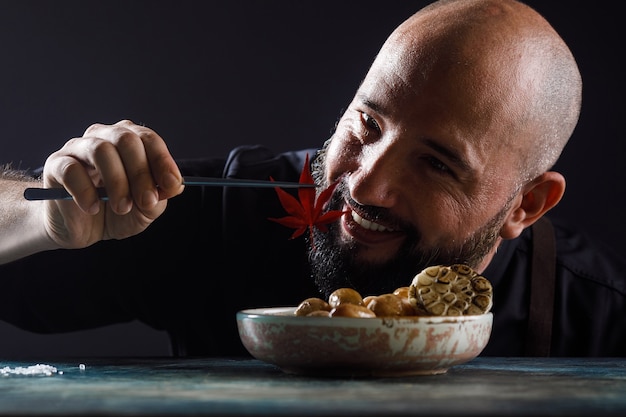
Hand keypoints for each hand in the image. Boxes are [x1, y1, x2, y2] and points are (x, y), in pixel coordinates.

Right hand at [42, 119, 183, 247]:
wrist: (82, 230)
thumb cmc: (117, 213)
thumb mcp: (145, 209)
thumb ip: (160, 196)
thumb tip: (176, 185)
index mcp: (129, 142)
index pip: (148, 139)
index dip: (162, 161)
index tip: (171, 184)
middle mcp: (104, 137)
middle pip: (126, 140)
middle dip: (141, 173)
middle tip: (146, 201)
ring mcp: (78, 148)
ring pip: (100, 150)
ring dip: (117, 182)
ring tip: (122, 208)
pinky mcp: (57, 165)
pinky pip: (71, 170)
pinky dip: (86, 192)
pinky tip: (93, 208)